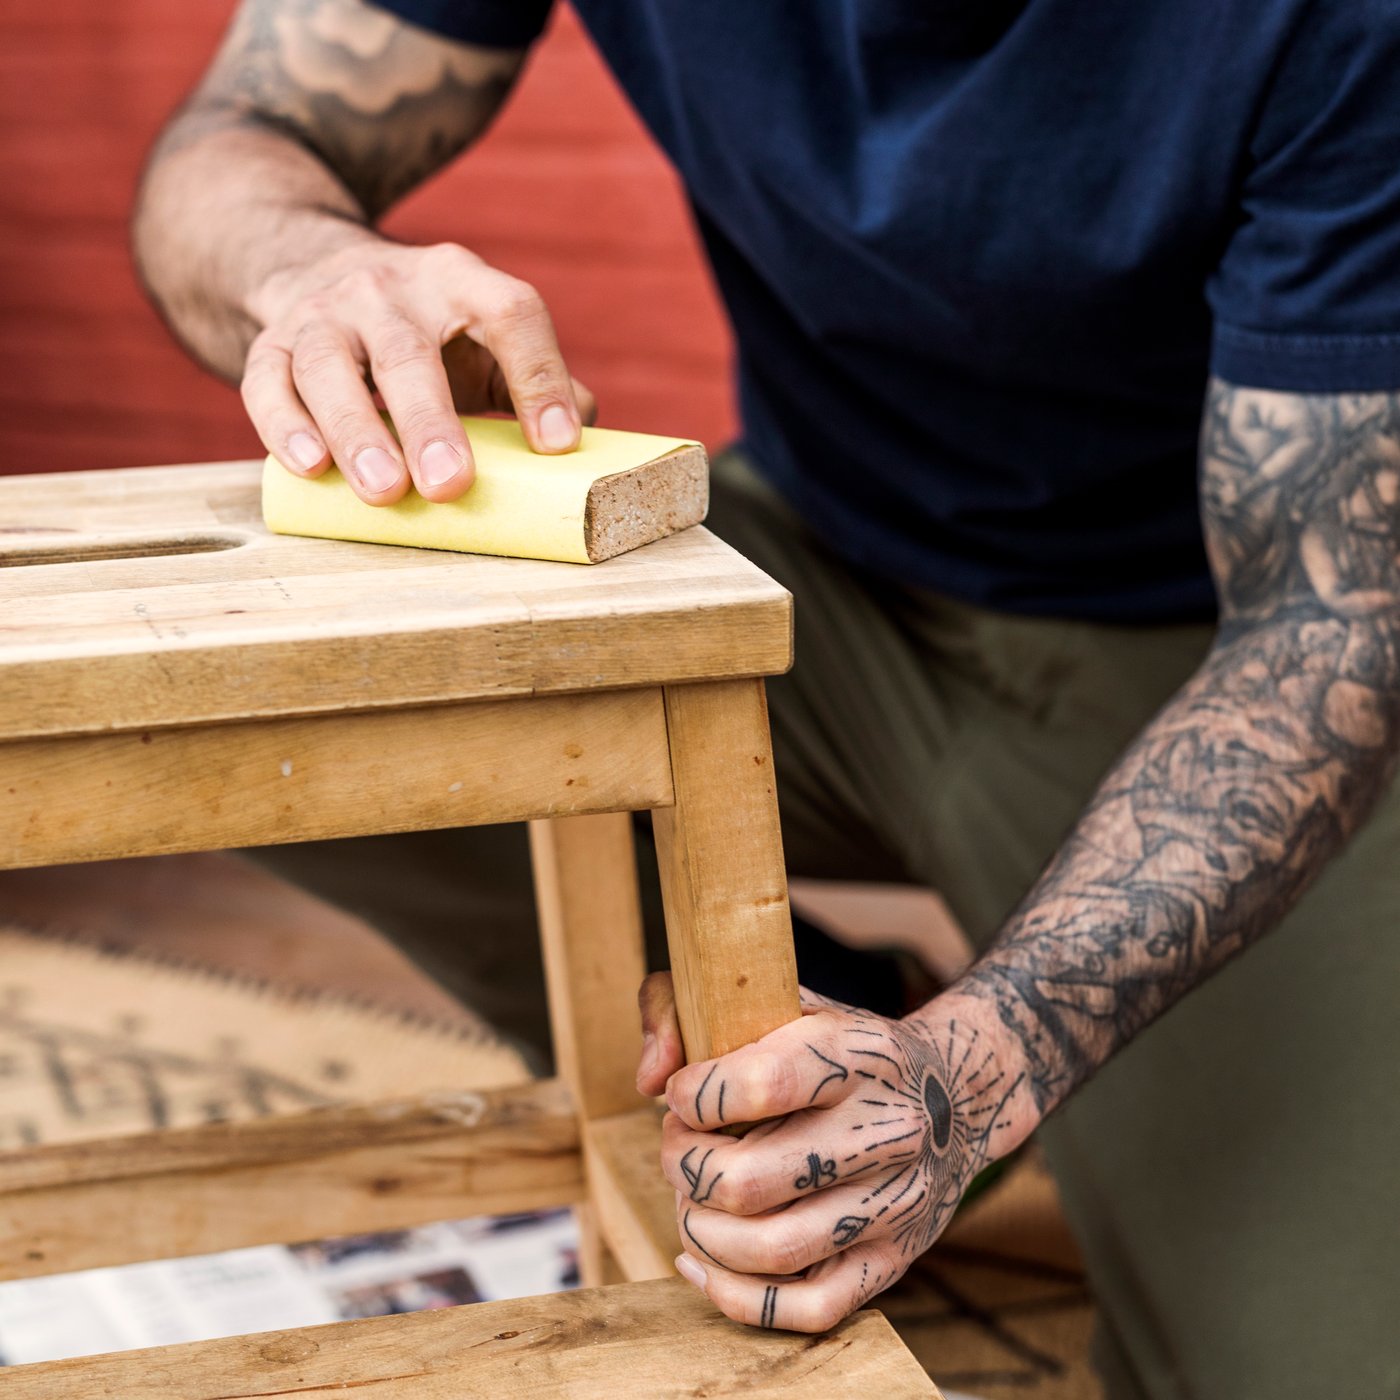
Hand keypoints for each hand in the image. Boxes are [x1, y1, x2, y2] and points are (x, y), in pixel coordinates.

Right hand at [242, 240, 596, 505]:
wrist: (314, 266)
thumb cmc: (428, 333)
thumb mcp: (486, 341)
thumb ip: (538, 381)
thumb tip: (588, 440)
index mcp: (461, 282)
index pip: (509, 313)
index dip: (537, 376)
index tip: (557, 444)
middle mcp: (391, 289)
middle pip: (408, 351)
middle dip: (431, 422)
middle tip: (450, 485)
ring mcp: (325, 312)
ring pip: (331, 366)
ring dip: (356, 430)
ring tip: (383, 491)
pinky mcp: (272, 342)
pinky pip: (268, 379)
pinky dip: (284, 424)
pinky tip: (309, 466)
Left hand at [637, 972, 1031, 1331]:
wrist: (953, 1096)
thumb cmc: (839, 1048)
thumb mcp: (778, 1000)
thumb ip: (688, 1010)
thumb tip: (649, 1079)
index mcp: (859, 1055)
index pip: (760, 1084)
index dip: (694, 1097)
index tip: (680, 1094)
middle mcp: (887, 1131)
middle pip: (749, 1181)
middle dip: (685, 1168)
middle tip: (680, 1147)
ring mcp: (895, 1204)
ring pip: (770, 1251)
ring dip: (700, 1230)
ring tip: (691, 1197)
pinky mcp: (894, 1261)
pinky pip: (808, 1309)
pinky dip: (737, 1297)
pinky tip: (701, 1260)